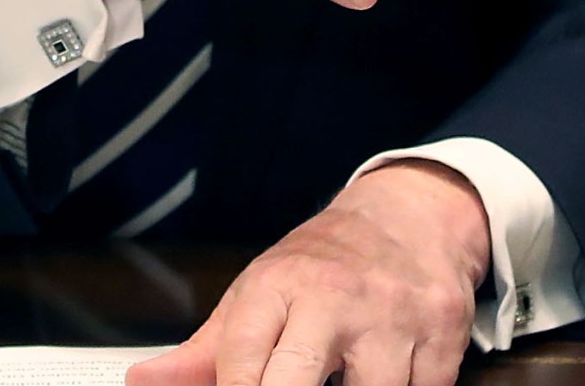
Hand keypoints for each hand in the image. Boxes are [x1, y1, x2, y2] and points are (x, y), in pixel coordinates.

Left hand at [129, 162, 488, 385]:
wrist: (412, 214)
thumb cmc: (322, 266)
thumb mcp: (259, 294)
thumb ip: (204, 351)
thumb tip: (140, 383)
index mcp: (279, 285)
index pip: (240, 363)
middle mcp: (335, 297)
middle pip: (294, 383)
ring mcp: (394, 316)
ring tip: (344, 377)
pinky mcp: (444, 333)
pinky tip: (388, 375)